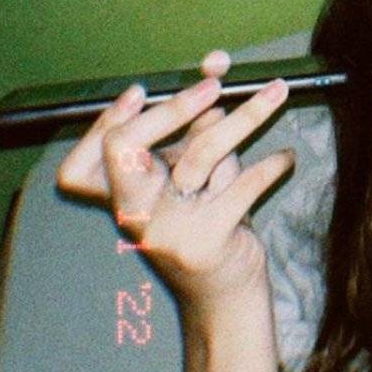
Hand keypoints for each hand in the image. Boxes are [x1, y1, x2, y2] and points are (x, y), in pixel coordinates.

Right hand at [55, 51, 295, 317]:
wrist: (223, 295)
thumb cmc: (204, 221)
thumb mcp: (190, 176)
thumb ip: (194, 129)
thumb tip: (214, 76)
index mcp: (120, 198)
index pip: (83, 163)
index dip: (104, 123)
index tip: (140, 91)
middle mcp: (135, 214)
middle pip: (128, 148)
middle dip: (173, 107)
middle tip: (216, 83)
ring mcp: (169, 228)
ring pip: (201, 154)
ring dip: (244, 116)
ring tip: (276, 93)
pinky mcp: (208, 239)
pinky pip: (244, 184)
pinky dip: (272, 165)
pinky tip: (288, 157)